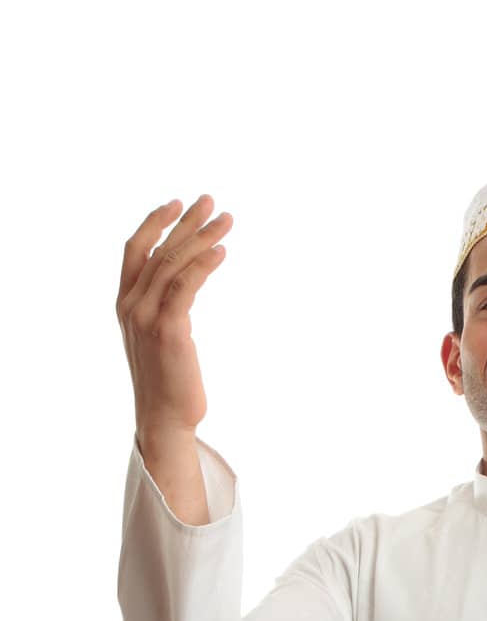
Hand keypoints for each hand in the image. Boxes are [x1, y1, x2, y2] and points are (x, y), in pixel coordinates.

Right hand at [115, 195, 233, 439]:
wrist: (163, 418)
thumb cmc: (168, 382)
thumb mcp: (158, 338)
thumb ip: (163, 310)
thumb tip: (182, 289)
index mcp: (125, 303)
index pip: (135, 250)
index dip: (155, 222)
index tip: (178, 204)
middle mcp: (131, 305)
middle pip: (160, 249)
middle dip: (187, 222)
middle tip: (211, 202)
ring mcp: (147, 316)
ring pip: (174, 263)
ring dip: (202, 237)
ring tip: (226, 221)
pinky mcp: (168, 330)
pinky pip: (186, 286)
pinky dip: (203, 265)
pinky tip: (221, 251)